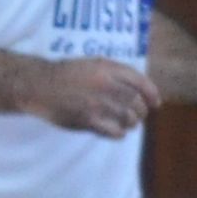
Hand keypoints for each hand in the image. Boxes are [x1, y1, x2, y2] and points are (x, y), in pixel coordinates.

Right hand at [22, 55, 158, 138]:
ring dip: (132, 123)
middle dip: (141, 111)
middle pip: (137, 102)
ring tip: (127, 123)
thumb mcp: (93, 64)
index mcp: (108, 69)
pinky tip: (116, 131)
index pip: (140, 82)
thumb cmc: (66, 74)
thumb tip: (136, 87)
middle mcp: (106, 85)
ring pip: (129, 119)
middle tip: (138, 115)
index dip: (152, 93)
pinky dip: (119, 133)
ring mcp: (98, 104)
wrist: (40, 86)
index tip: (156, 103)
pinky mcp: (89, 121)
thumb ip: (114, 73)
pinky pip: (114, 132)